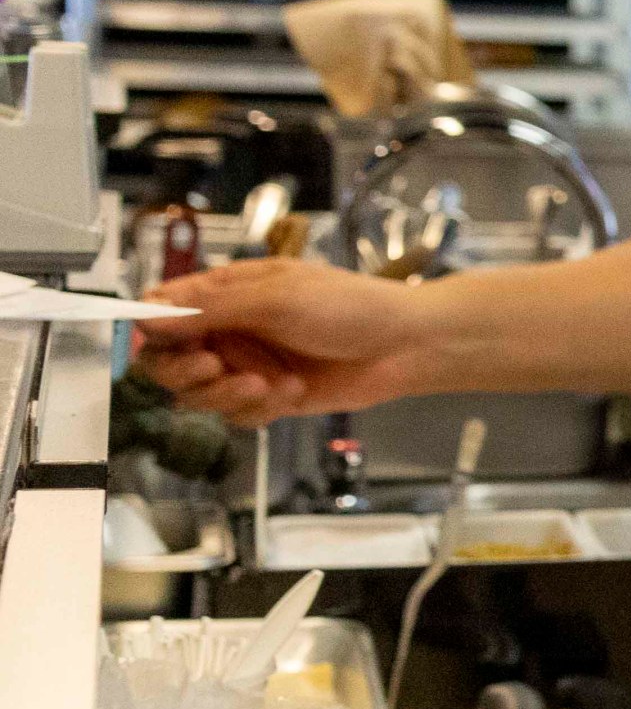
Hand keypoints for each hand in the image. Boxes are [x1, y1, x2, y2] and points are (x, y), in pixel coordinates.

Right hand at [133, 256, 445, 422]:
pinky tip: (291, 391)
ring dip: (225, 392)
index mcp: (224, 293)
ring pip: (197, 394)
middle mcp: (227, 329)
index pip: (159, 311)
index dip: (148, 331)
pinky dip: (257, 408)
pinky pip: (235, 415)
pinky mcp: (267, 398)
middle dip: (184, 369)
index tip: (154, 344)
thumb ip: (212, 308)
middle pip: (166, 360)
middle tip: (212, 366)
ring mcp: (245, 365)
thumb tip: (148, 316)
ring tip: (265, 382)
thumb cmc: (350, 306)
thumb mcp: (276, 297)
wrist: (406, 346)